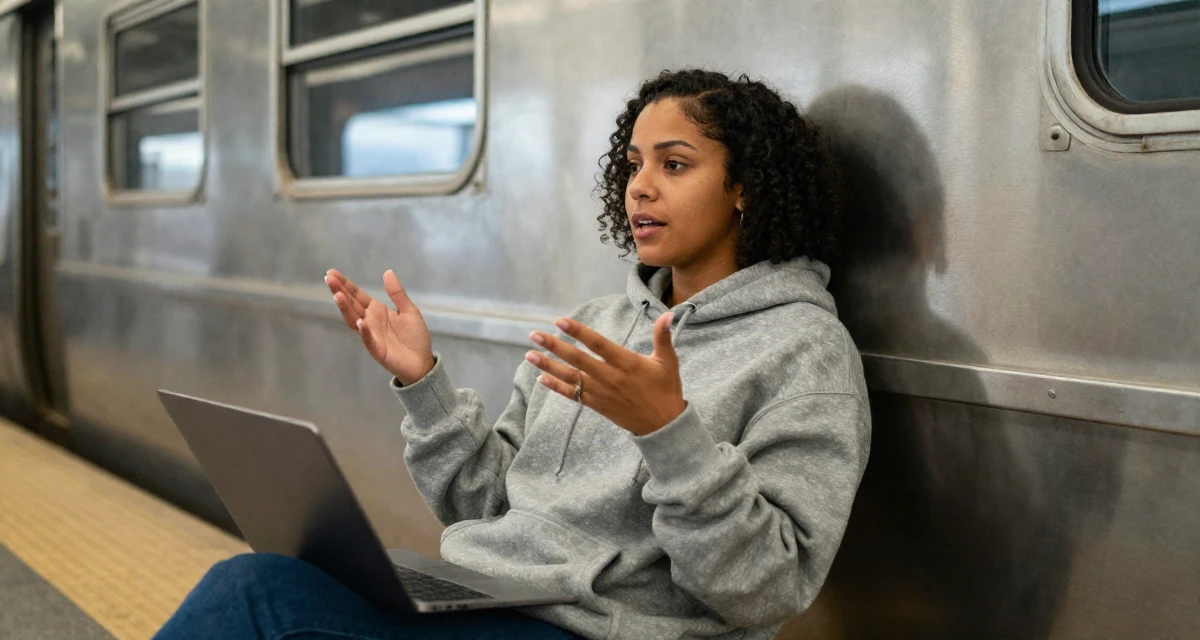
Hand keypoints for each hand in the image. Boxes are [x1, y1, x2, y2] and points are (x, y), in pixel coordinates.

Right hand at [325, 269, 434, 385]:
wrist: (422, 362)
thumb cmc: (414, 337)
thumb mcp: (409, 311)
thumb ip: (397, 293)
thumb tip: (387, 272)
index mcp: (377, 311)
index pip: (357, 296)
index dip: (345, 285)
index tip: (331, 273)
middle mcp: (370, 321)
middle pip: (351, 305)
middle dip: (339, 291)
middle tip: (328, 279)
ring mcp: (371, 335)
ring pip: (354, 320)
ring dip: (346, 309)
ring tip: (338, 295)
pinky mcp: (378, 350)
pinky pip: (368, 340)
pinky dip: (364, 332)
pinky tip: (361, 322)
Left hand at [525, 313, 685, 435]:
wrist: (663, 426)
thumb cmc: (666, 390)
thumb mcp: (668, 361)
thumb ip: (663, 337)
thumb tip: (668, 314)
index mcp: (627, 363)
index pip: (598, 344)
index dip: (578, 332)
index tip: (560, 321)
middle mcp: (611, 377)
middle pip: (577, 359)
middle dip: (554, 346)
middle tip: (534, 335)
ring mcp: (602, 393)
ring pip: (571, 377)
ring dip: (549, 365)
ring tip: (529, 354)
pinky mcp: (597, 406)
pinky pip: (573, 395)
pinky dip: (557, 387)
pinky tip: (541, 378)